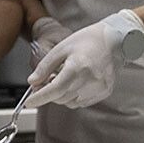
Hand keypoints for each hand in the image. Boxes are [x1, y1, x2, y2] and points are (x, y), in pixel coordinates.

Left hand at [25, 10, 143, 108]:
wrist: (114, 40)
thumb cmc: (87, 40)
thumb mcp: (61, 48)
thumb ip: (45, 67)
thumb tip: (32, 82)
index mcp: (77, 67)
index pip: (54, 89)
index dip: (39, 97)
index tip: (29, 101)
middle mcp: (90, 80)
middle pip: (61, 98)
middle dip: (48, 93)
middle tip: (45, 81)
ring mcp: (99, 88)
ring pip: (70, 102)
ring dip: (61, 95)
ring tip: (63, 77)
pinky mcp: (105, 92)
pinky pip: (82, 102)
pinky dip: (73, 96)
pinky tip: (76, 82)